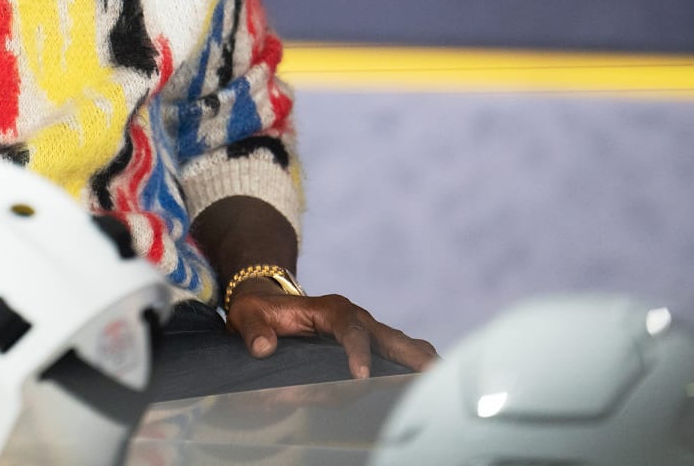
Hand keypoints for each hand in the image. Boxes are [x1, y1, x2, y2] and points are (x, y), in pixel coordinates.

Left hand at [225, 280, 436, 379]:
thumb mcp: (247, 315)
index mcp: (330, 309)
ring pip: (401, 345)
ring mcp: (366, 333)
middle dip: (412, 355)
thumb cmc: (258, 311)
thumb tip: (264, 347)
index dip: (358, 351)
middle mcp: (356, 318)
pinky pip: (396, 356)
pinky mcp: (369, 348)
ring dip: (422, 362)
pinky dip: (415, 368)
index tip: (361, 376)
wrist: (266, 306)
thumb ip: (253, 330)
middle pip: (390, 336)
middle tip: (435, 375)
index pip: (350, 328)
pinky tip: (431, 387)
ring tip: (446, 383)